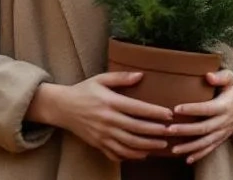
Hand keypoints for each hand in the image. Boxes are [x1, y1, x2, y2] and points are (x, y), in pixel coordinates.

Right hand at [26, 71, 173, 161]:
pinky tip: (143, 154)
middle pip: (137, 129)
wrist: (61, 107)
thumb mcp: (101, 79)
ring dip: (148, 146)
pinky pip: (117, 153)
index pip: (138, 109)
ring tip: (162, 145)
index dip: (155, 113)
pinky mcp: (98, 144)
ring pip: (129, 144)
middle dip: (156, 132)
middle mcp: (108, 120)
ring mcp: (102, 135)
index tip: (169, 114)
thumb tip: (141, 75)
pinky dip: (131, 156)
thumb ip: (121, 77)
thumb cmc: (83, 91)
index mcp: (110, 103)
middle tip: (171, 131)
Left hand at [165, 70, 232, 162]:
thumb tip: (208, 76)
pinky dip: (199, 155)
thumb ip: (221, 76)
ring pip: (205, 142)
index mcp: (225, 105)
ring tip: (174, 149)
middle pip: (204, 128)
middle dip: (185, 130)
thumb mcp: (232, 79)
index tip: (176, 109)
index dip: (192, 109)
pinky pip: (210, 149)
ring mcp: (223, 132)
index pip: (207, 109)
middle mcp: (224, 121)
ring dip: (189, 147)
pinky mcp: (221, 139)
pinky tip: (186, 159)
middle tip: (169, 130)